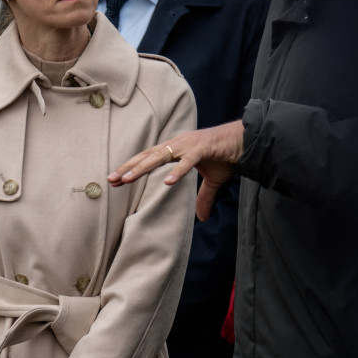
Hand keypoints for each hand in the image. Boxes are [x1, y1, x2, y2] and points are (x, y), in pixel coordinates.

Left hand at [106, 120, 243, 220]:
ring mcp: (189, 145)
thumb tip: (202, 218)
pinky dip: (177, 171)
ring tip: (128, 179)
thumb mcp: (212, 180)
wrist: (246, 139)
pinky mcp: (204, 148)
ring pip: (161, 156)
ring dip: (143, 167)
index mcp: (176, 148)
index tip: (115, 180)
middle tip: (111, 180)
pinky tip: (167, 182)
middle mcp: (178, 144)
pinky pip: (188, 161)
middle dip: (129, 168)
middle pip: (147, 156)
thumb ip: (203, 198)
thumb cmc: (226, 155)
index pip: (148, 157)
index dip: (132, 167)